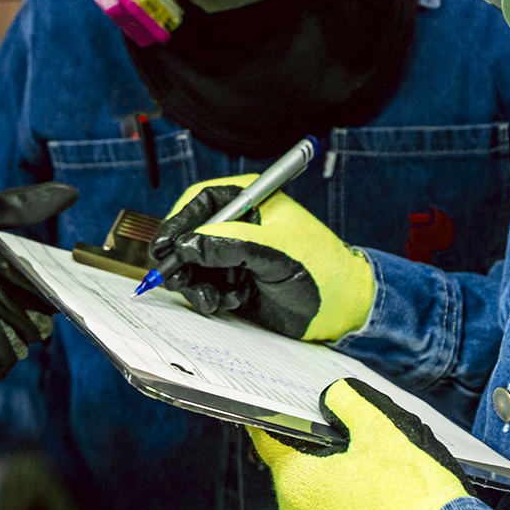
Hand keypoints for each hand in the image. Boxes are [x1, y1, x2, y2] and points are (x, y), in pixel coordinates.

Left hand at [0, 182, 78, 379]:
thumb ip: (25, 205)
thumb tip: (72, 192)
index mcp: (22, 281)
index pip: (53, 292)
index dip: (36, 280)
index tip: (6, 260)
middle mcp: (16, 310)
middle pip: (44, 317)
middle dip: (14, 292)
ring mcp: (0, 336)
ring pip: (28, 337)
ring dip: (3, 312)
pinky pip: (7, 362)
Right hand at [147, 175, 375, 340]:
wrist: (344, 310)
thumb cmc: (322, 269)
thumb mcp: (276, 252)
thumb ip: (230, 245)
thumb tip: (187, 246)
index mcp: (253, 199)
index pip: (201, 201)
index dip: (178, 222)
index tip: (165, 246)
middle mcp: (240, 224)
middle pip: (190, 234)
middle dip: (182, 259)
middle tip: (175, 279)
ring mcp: (236, 254)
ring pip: (193, 264)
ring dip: (197, 284)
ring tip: (214, 300)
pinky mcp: (235, 282)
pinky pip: (206, 286)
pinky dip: (210, 297)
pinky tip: (230, 303)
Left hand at [252, 378, 471, 509]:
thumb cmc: (415, 501)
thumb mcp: (382, 429)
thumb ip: (346, 401)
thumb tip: (332, 398)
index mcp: (297, 484)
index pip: (268, 439)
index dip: (279, 419)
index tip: (288, 411)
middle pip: (298, 475)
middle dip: (322, 460)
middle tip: (361, 453)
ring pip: (317, 508)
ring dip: (338, 494)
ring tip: (381, 491)